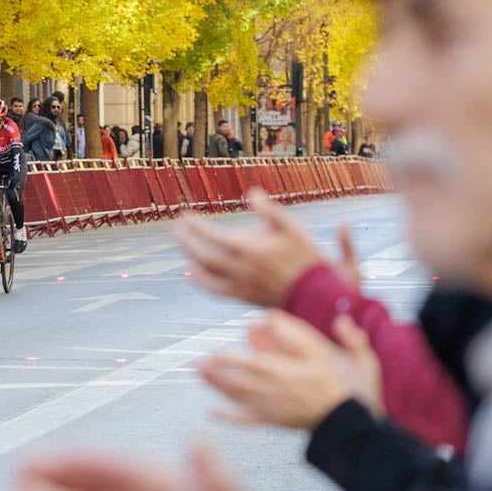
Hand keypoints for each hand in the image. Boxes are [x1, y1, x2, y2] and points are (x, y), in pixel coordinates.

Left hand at [174, 188, 344, 308]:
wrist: (315, 294)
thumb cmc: (305, 257)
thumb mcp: (292, 227)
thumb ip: (269, 209)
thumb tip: (251, 193)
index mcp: (250, 249)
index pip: (213, 236)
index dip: (196, 226)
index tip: (186, 215)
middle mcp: (241, 269)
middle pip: (203, 255)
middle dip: (186, 240)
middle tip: (176, 228)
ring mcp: (240, 286)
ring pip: (205, 274)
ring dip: (190, 258)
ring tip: (183, 245)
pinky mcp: (242, 298)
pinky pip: (214, 290)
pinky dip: (200, 280)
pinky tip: (192, 272)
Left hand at [200, 310, 383, 428]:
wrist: (351, 426)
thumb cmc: (352, 392)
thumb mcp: (355, 359)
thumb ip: (336, 337)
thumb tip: (318, 317)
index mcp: (292, 374)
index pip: (256, 366)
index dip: (234, 360)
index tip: (217, 354)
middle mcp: (278, 391)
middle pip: (241, 381)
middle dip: (218, 372)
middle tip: (197, 363)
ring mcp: (274, 408)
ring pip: (240, 397)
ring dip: (218, 386)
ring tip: (200, 374)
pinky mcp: (275, 421)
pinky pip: (248, 420)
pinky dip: (229, 417)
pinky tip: (212, 412)